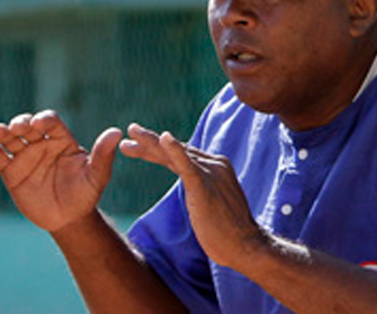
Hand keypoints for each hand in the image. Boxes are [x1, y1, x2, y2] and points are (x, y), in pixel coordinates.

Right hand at [0, 111, 121, 232]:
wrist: (68, 219)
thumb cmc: (85, 195)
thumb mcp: (97, 176)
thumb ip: (103, 155)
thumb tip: (117, 132)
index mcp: (61, 140)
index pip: (50, 123)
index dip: (44, 120)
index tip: (40, 124)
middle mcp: (41, 144)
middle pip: (27, 127)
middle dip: (20, 124)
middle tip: (16, 128)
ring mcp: (24, 157)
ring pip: (10, 139)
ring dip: (1, 132)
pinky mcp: (11, 172)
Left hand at [119, 123, 267, 270]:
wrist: (246, 246)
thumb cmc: (227, 231)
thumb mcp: (212, 203)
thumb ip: (201, 190)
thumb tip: (194, 190)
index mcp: (214, 167)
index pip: (180, 154)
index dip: (157, 148)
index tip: (136, 145)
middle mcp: (213, 164)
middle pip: (175, 150)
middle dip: (149, 142)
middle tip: (130, 130)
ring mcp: (210, 173)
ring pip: (175, 154)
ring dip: (151, 142)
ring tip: (132, 133)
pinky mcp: (205, 186)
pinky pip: (187, 165)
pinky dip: (175, 150)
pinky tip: (163, 138)